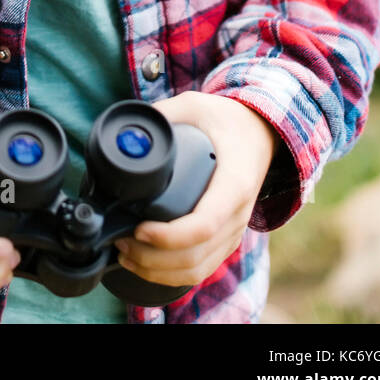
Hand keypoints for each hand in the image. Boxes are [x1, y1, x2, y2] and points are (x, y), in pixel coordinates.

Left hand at [113, 92, 279, 290]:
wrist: (260, 133)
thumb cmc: (226, 119)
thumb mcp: (196, 105)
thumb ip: (163, 114)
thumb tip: (128, 135)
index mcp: (233, 183)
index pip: (205, 224)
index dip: (169, 236)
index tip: (139, 228)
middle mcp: (238, 214)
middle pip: (195, 256)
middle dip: (151, 258)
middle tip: (119, 240)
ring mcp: (234, 231)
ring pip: (196, 269)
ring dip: (156, 269)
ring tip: (124, 252)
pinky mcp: (226, 239)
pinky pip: (201, 269)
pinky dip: (171, 275)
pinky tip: (145, 265)